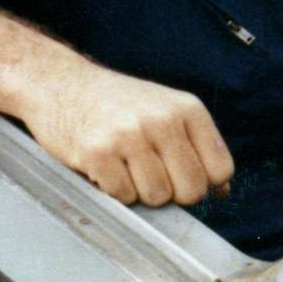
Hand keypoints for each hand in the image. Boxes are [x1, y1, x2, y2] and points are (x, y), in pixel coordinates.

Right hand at [20, 63, 234, 207]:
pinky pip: (123, 196)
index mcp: (186, 109)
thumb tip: (221, 190)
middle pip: (192, 190)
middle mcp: (162, 119)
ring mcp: (129, 136)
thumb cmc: (116, 103)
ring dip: (139, 191)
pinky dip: (113, 190)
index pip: (220, 170)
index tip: (180, 173)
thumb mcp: (164, 111)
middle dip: (172, 193)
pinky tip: (104, 166)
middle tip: (148, 172)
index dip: (202, 182)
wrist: (61, 84)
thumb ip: (196, 147)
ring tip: (123, 165)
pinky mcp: (98, 153)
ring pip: (157, 198)